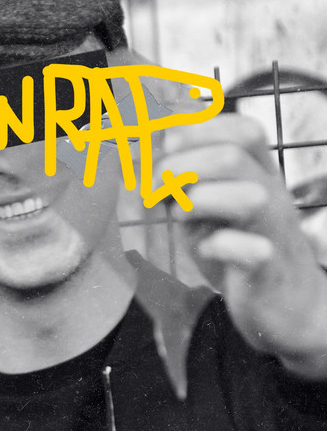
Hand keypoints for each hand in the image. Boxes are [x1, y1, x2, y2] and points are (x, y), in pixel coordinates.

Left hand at [156, 114, 326, 378]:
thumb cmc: (238, 245)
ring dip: (199, 202)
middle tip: (156, 191)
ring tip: (181, 216)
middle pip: (233, 156)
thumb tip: (146, 154)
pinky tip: (205, 248)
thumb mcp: (209, 204)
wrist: (284, 301)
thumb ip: (186, 179)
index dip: (195, 131)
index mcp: (259, 172)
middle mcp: (272, 194)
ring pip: (249, 198)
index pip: (241, 129)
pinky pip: (250, 251)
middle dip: (179, 168)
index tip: (164, 150)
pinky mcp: (267, 269)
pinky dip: (217, 246)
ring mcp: (273, 230)